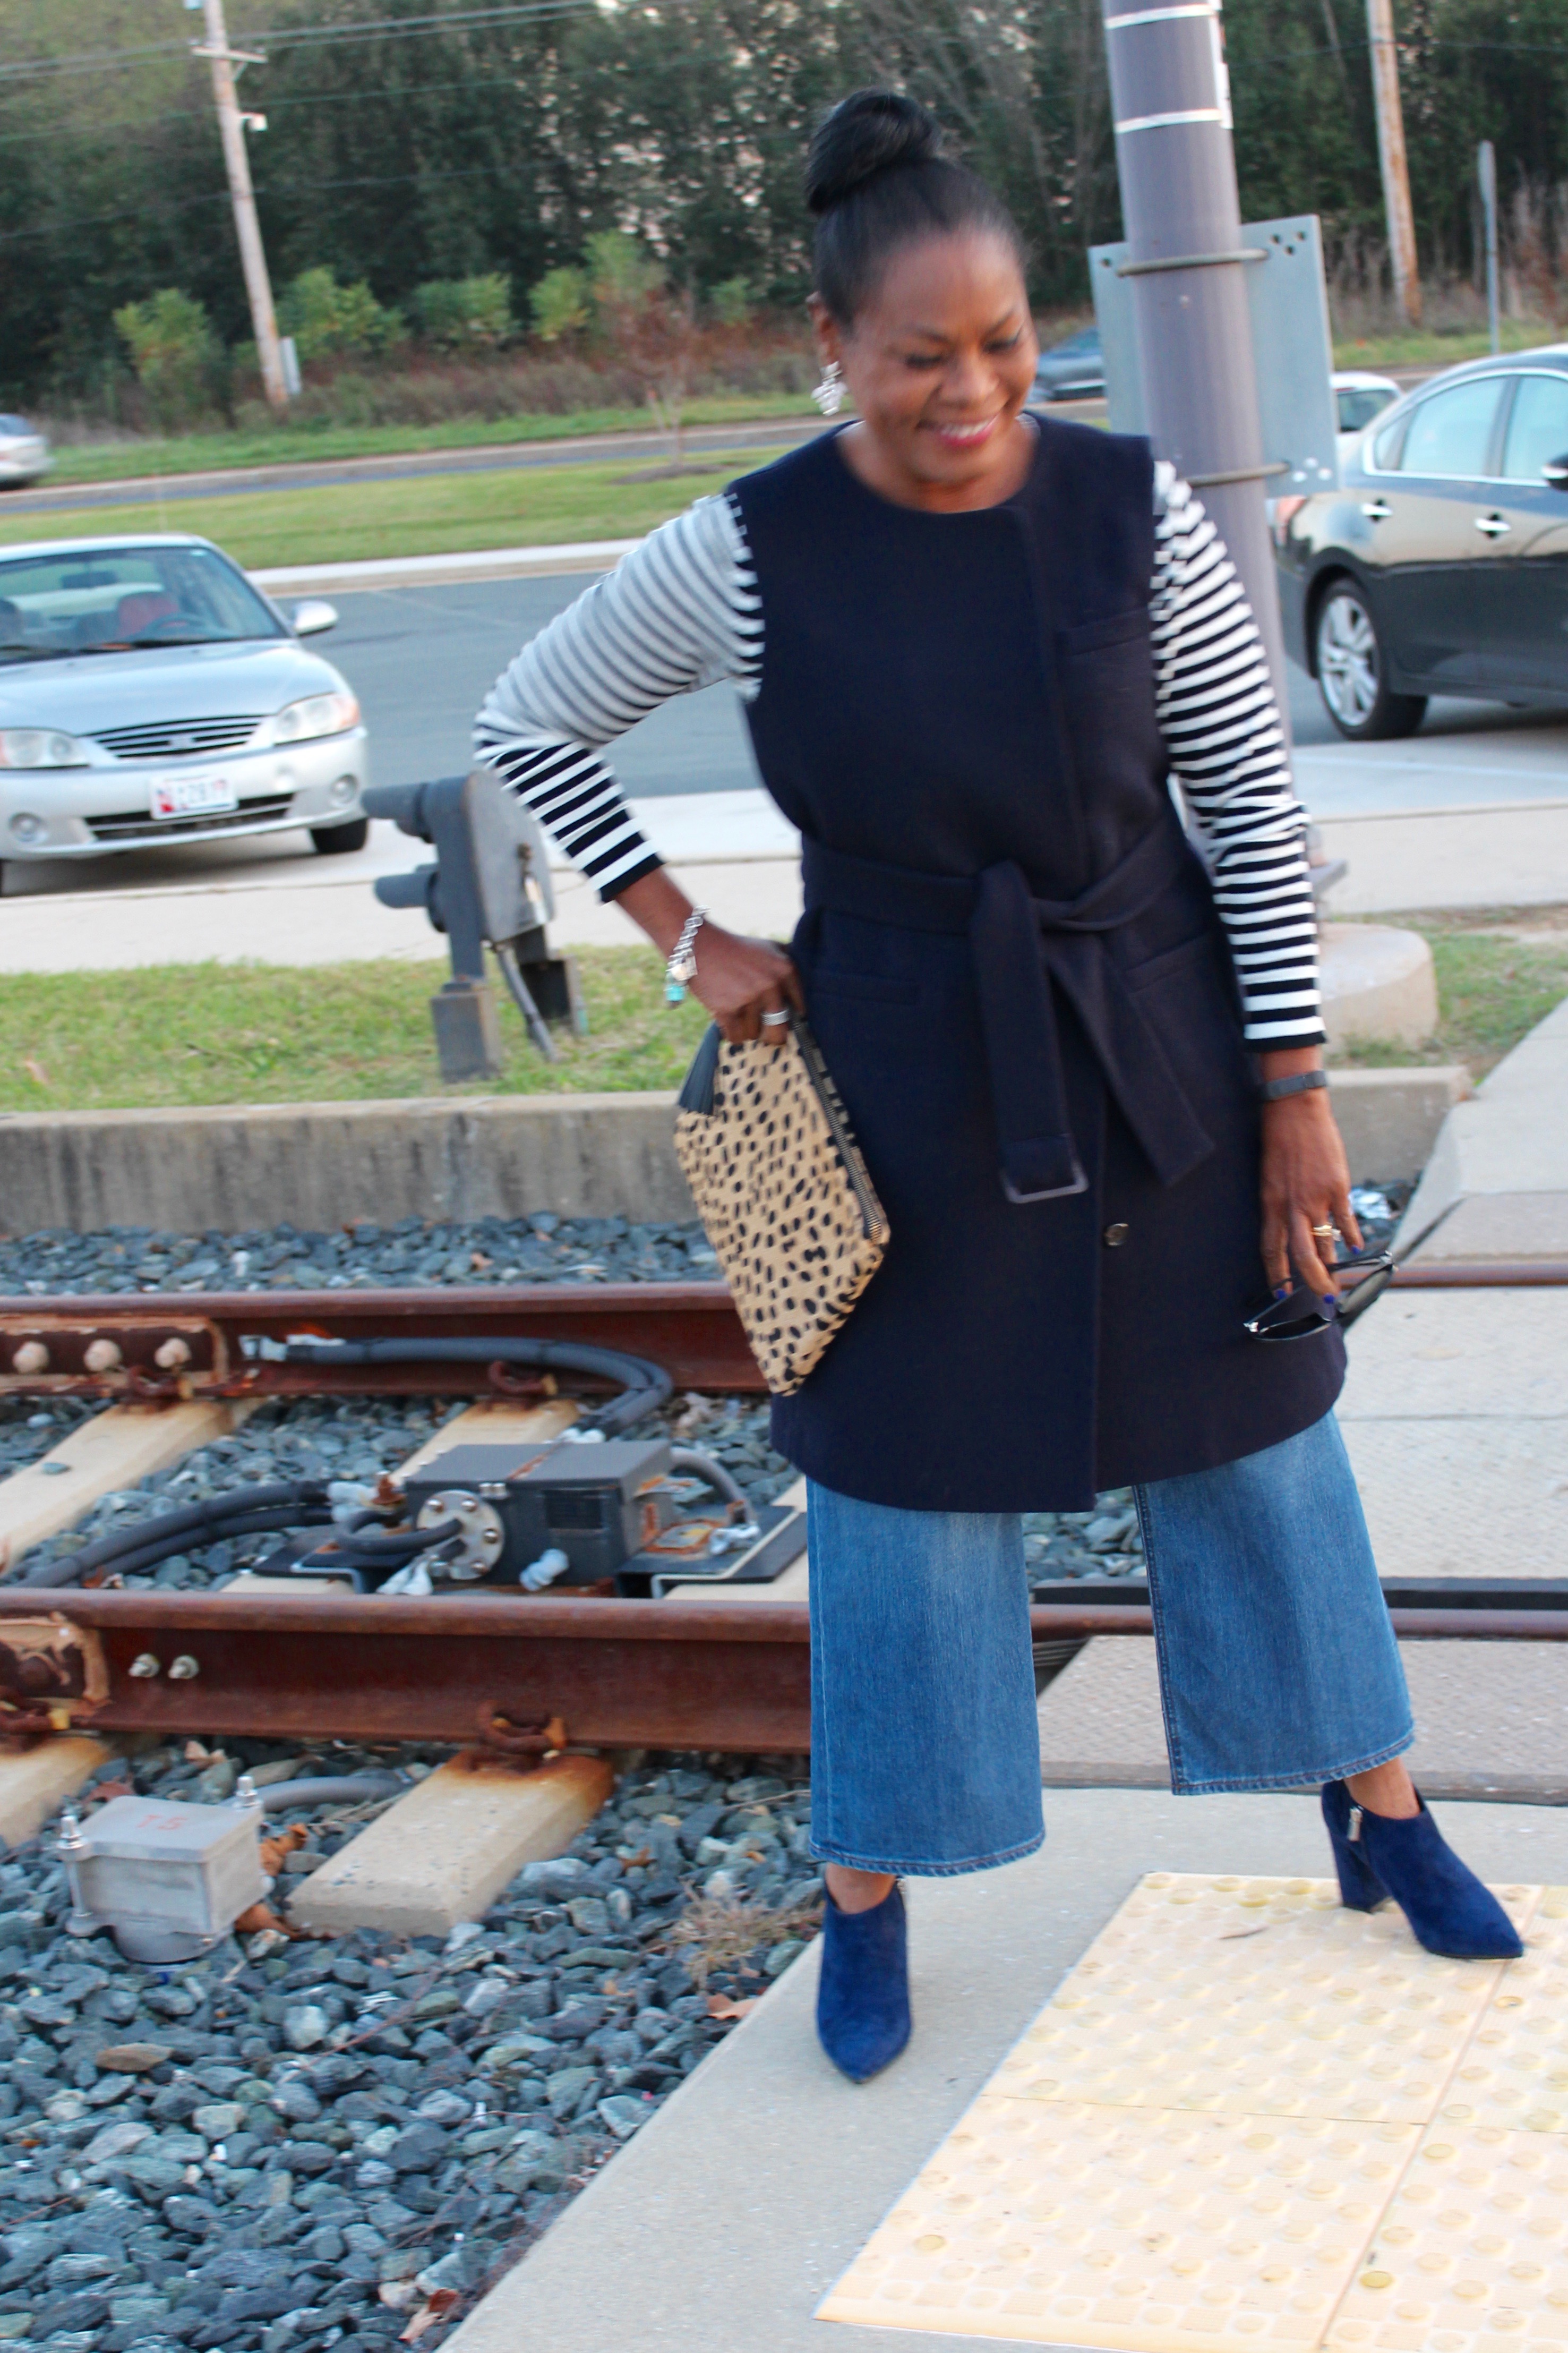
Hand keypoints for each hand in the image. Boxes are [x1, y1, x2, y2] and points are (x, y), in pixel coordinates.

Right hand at [688, 921, 803, 1042]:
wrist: (700, 944)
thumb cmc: (737, 949)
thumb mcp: (770, 947)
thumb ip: (789, 964)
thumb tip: (803, 995)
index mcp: (785, 970)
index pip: (799, 1009)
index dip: (790, 1015)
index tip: (782, 1015)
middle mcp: (770, 985)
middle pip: (780, 1033)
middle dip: (771, 1035)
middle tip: (763, 1030)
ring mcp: (748, 998)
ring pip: (754, 1035)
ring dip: (746, 1029)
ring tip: (738, 1012)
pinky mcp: (726, 1010)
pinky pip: (736, 1038)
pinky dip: (731, 1033)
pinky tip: (728, 1018)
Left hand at [1259, 1088, 1361, 1300]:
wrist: (1295, 1110)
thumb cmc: (1279, 1141)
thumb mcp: (1269, 1176)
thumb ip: (1279, 1204)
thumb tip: (1292, 1228)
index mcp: (1271, 1203)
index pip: (1271, 1248)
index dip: (1275, 1274)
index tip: (1279, 1292)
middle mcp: (1292, 1205)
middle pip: (1302, 1257)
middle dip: (1312, 1282)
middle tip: (1322, 1299)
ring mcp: (1317, 1198)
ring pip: (1326, 1244)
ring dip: (1332, 1264)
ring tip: (1337, 1278)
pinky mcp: (1337, 1188)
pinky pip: (1346, 1222)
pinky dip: (1352, 1238)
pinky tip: (1356, 1249)